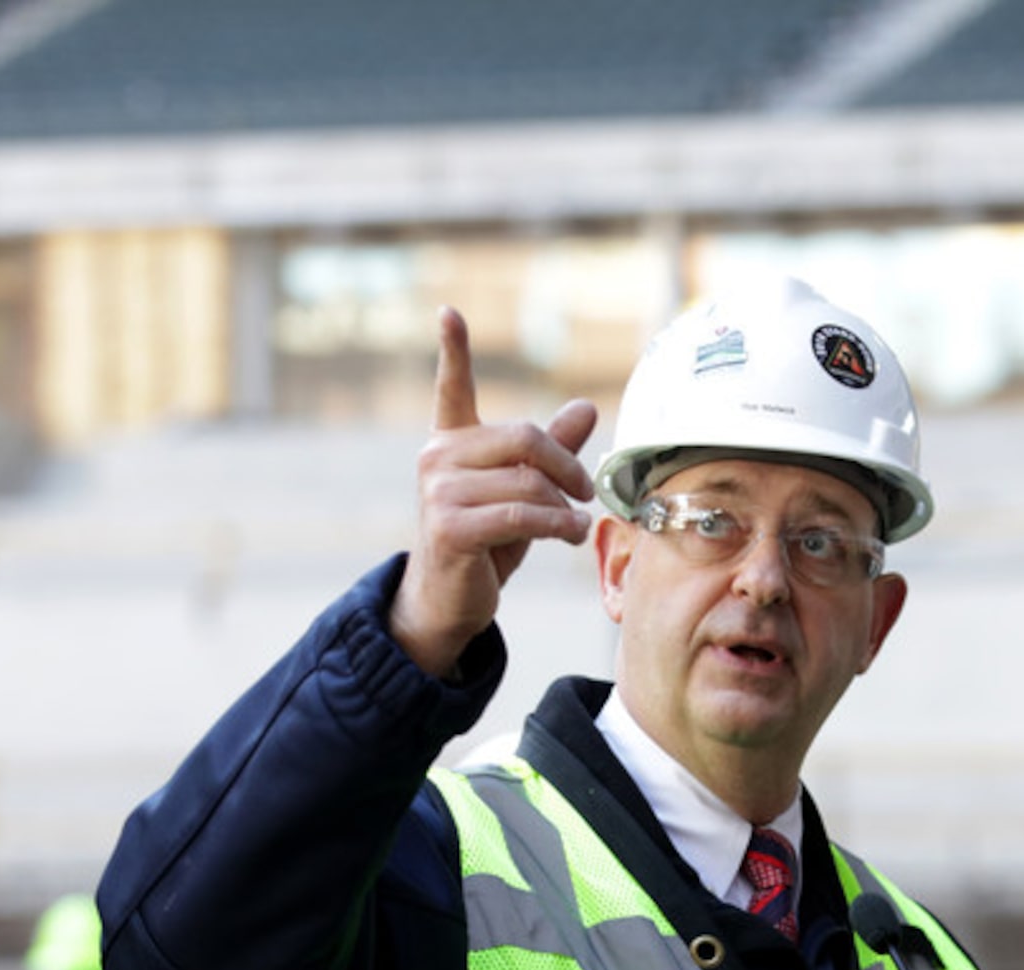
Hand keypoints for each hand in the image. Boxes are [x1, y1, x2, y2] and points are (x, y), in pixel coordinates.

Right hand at [390, 306, 599, 676]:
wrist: (450, 602)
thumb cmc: (487, 544)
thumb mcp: (522, 493)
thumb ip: (551, 451)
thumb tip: (585, 406)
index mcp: (451, 443)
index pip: (452, 389)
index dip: (453, 350)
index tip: (449, 312)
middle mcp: (437, 458)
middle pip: (524, 438)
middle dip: (566, 465)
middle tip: (586, 492)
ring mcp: (439, 491)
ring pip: (528, 482)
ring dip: (563, 508)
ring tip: (574, 527)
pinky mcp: (450, 527)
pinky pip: (521, 515)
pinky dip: (556, 526)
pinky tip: (569, 536)